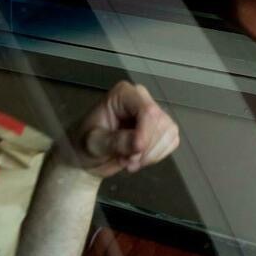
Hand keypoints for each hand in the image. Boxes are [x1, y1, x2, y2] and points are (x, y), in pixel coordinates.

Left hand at [63, 81, 179, 178]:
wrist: (86, 156)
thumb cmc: (84, 144)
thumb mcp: (93, 143)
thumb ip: (115, 142)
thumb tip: (140, 144)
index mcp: (124, 94)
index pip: (147, 110)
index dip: (146, 134)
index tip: (134, 156)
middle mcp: (142, 98)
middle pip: (161, 123)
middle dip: (146, 149)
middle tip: (125, 161)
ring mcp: (154, 112)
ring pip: (169, 133)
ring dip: (151, 155)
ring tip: (129, 161)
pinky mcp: (161, 129)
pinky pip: (171, 142)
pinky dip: (157, 156)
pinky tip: (139, 159)